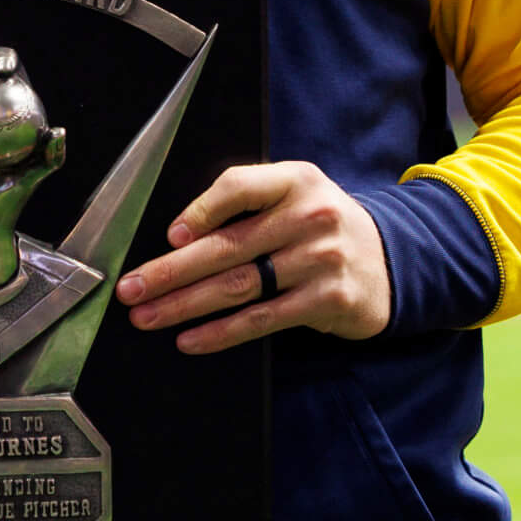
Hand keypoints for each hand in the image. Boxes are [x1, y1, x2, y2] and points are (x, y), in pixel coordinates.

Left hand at [112, 161, 391, 353]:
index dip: (200, 210)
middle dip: (170, 272)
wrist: (389, 262)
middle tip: (131, 289)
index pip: (239, 186)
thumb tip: (180, 235)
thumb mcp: (294, 194)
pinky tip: (189, 339)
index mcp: (295, 180)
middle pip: (227, 246)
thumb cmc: (319, 226)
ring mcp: (321, 260)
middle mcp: (311, 216)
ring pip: (238, 285)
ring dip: (184, 305)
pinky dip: (221, 332)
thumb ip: (246, 202)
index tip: (169, 237)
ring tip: (147, 316)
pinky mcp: (327, 300)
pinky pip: (263, 319)